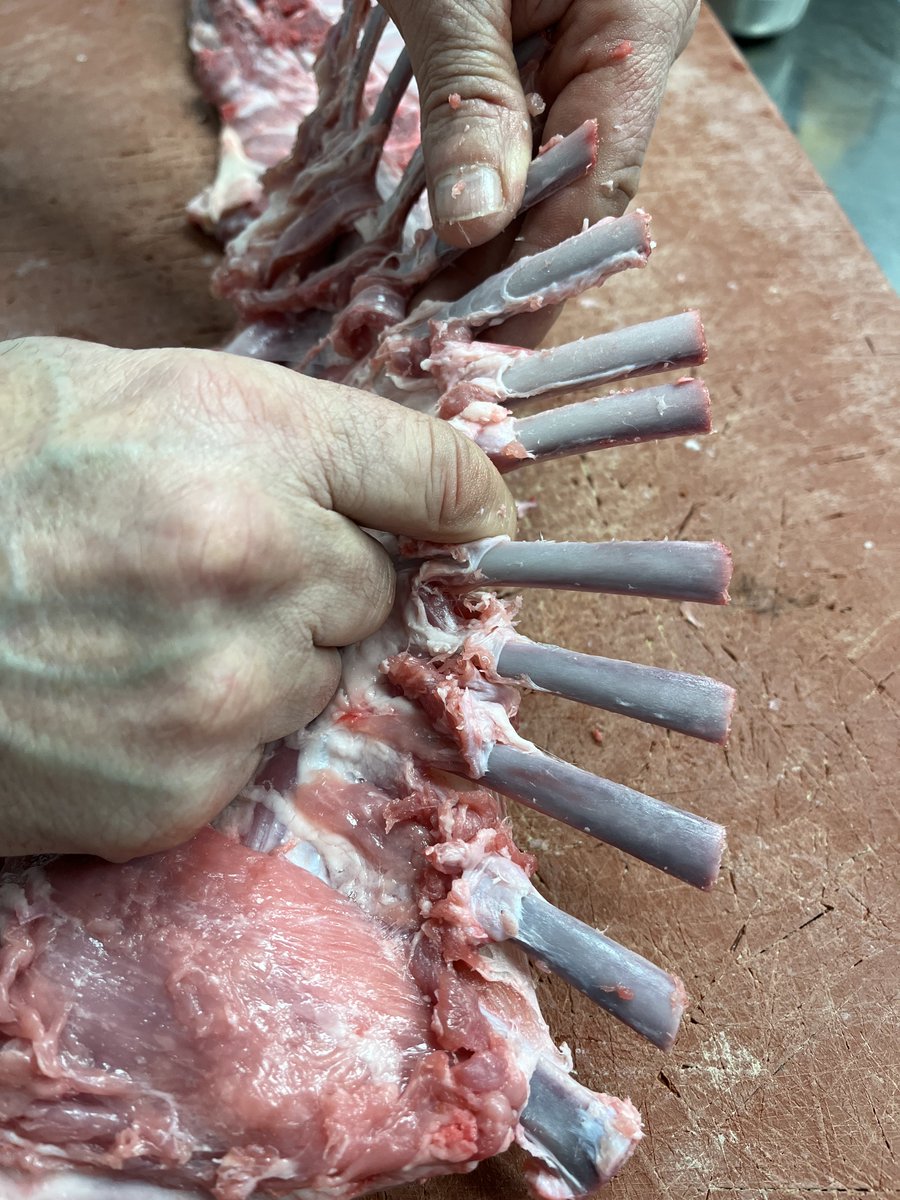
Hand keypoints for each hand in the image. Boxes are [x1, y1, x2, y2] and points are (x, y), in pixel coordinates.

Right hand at [0, 338, 514, 859]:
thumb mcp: (128, 391)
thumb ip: (275, 430)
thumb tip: (400, 476)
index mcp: (243, 448)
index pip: (431, 474)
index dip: (456, 493)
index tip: (469, 513)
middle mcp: (253, 568)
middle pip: (374, 590)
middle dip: (316, 578)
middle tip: (212, 562)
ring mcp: (220, 695)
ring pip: (316, 679)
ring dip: (265, 659)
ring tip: (148, 632)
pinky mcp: (179, 794)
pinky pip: (252, 754)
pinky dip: (210, 734)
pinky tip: (121, 698)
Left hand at [384, 0, 698, 339]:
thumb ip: (472, 101)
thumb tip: (475, 225)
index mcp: (636, 26)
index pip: (598, 184)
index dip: (544, 273)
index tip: (495, 342)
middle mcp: (623, 52)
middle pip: (571, 194)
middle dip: (504, 276)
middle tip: (444, 349)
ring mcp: (581, 53)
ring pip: (537, 178)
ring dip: (481, 248)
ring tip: (428, 320)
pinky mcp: (535, 53)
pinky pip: (511, 141)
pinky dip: (472, 197)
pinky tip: (435, 256)